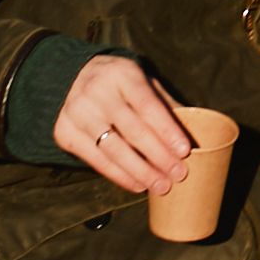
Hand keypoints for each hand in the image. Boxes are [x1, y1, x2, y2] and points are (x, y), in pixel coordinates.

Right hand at [50, 51, 204, 200]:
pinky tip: (138, 184)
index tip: (185, 151)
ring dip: (141, 172)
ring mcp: (77, 113)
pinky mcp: (65, 133)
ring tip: (161, 185)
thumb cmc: (118, 83)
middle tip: (179, 175)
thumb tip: (194, 131)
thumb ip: (164, 104)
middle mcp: (96, 92)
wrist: (68, 78)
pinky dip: (119, 176)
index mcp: (121, 74)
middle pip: (133, 130)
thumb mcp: (141, 81)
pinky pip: (96, 160)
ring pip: (114, 150)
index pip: (148, 105)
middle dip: (159, 156)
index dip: (167, 130)